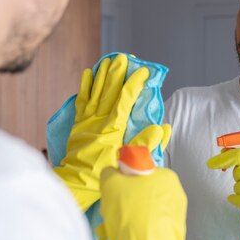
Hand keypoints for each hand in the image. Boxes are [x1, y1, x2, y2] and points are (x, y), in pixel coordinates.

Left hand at [54, 54, 148, 210]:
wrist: (78, 181)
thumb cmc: (106, 172)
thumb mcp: (129, 162)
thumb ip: (146, 144)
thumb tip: (162, 128)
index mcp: (113, 128)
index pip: (125, 99)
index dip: (135, 84)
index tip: (143, 72)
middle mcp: (99, 120)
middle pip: (109, 91)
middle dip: (117, 72)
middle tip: (124, 57)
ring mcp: (87, 120)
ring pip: (95, 92)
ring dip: (102, 74)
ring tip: (108, 59)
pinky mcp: (79, 123)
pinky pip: (82, 100)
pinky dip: (85, 86)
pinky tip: (88, 73)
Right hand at [96, 166, 186, 239]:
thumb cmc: (129, 212)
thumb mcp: (110, 183)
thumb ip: (110, 172)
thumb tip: (112, 173)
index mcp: (167, 177)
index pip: (140, 173)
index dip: (122, 182)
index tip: (112, 194)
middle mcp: (176, 195)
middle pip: (140, 195)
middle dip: (121, 204)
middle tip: (108, 214)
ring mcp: (177, 217)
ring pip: (143, 214)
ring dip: (124, 220)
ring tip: (110, 232)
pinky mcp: (174, 237)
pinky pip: (150, 230)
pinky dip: (136, 233)